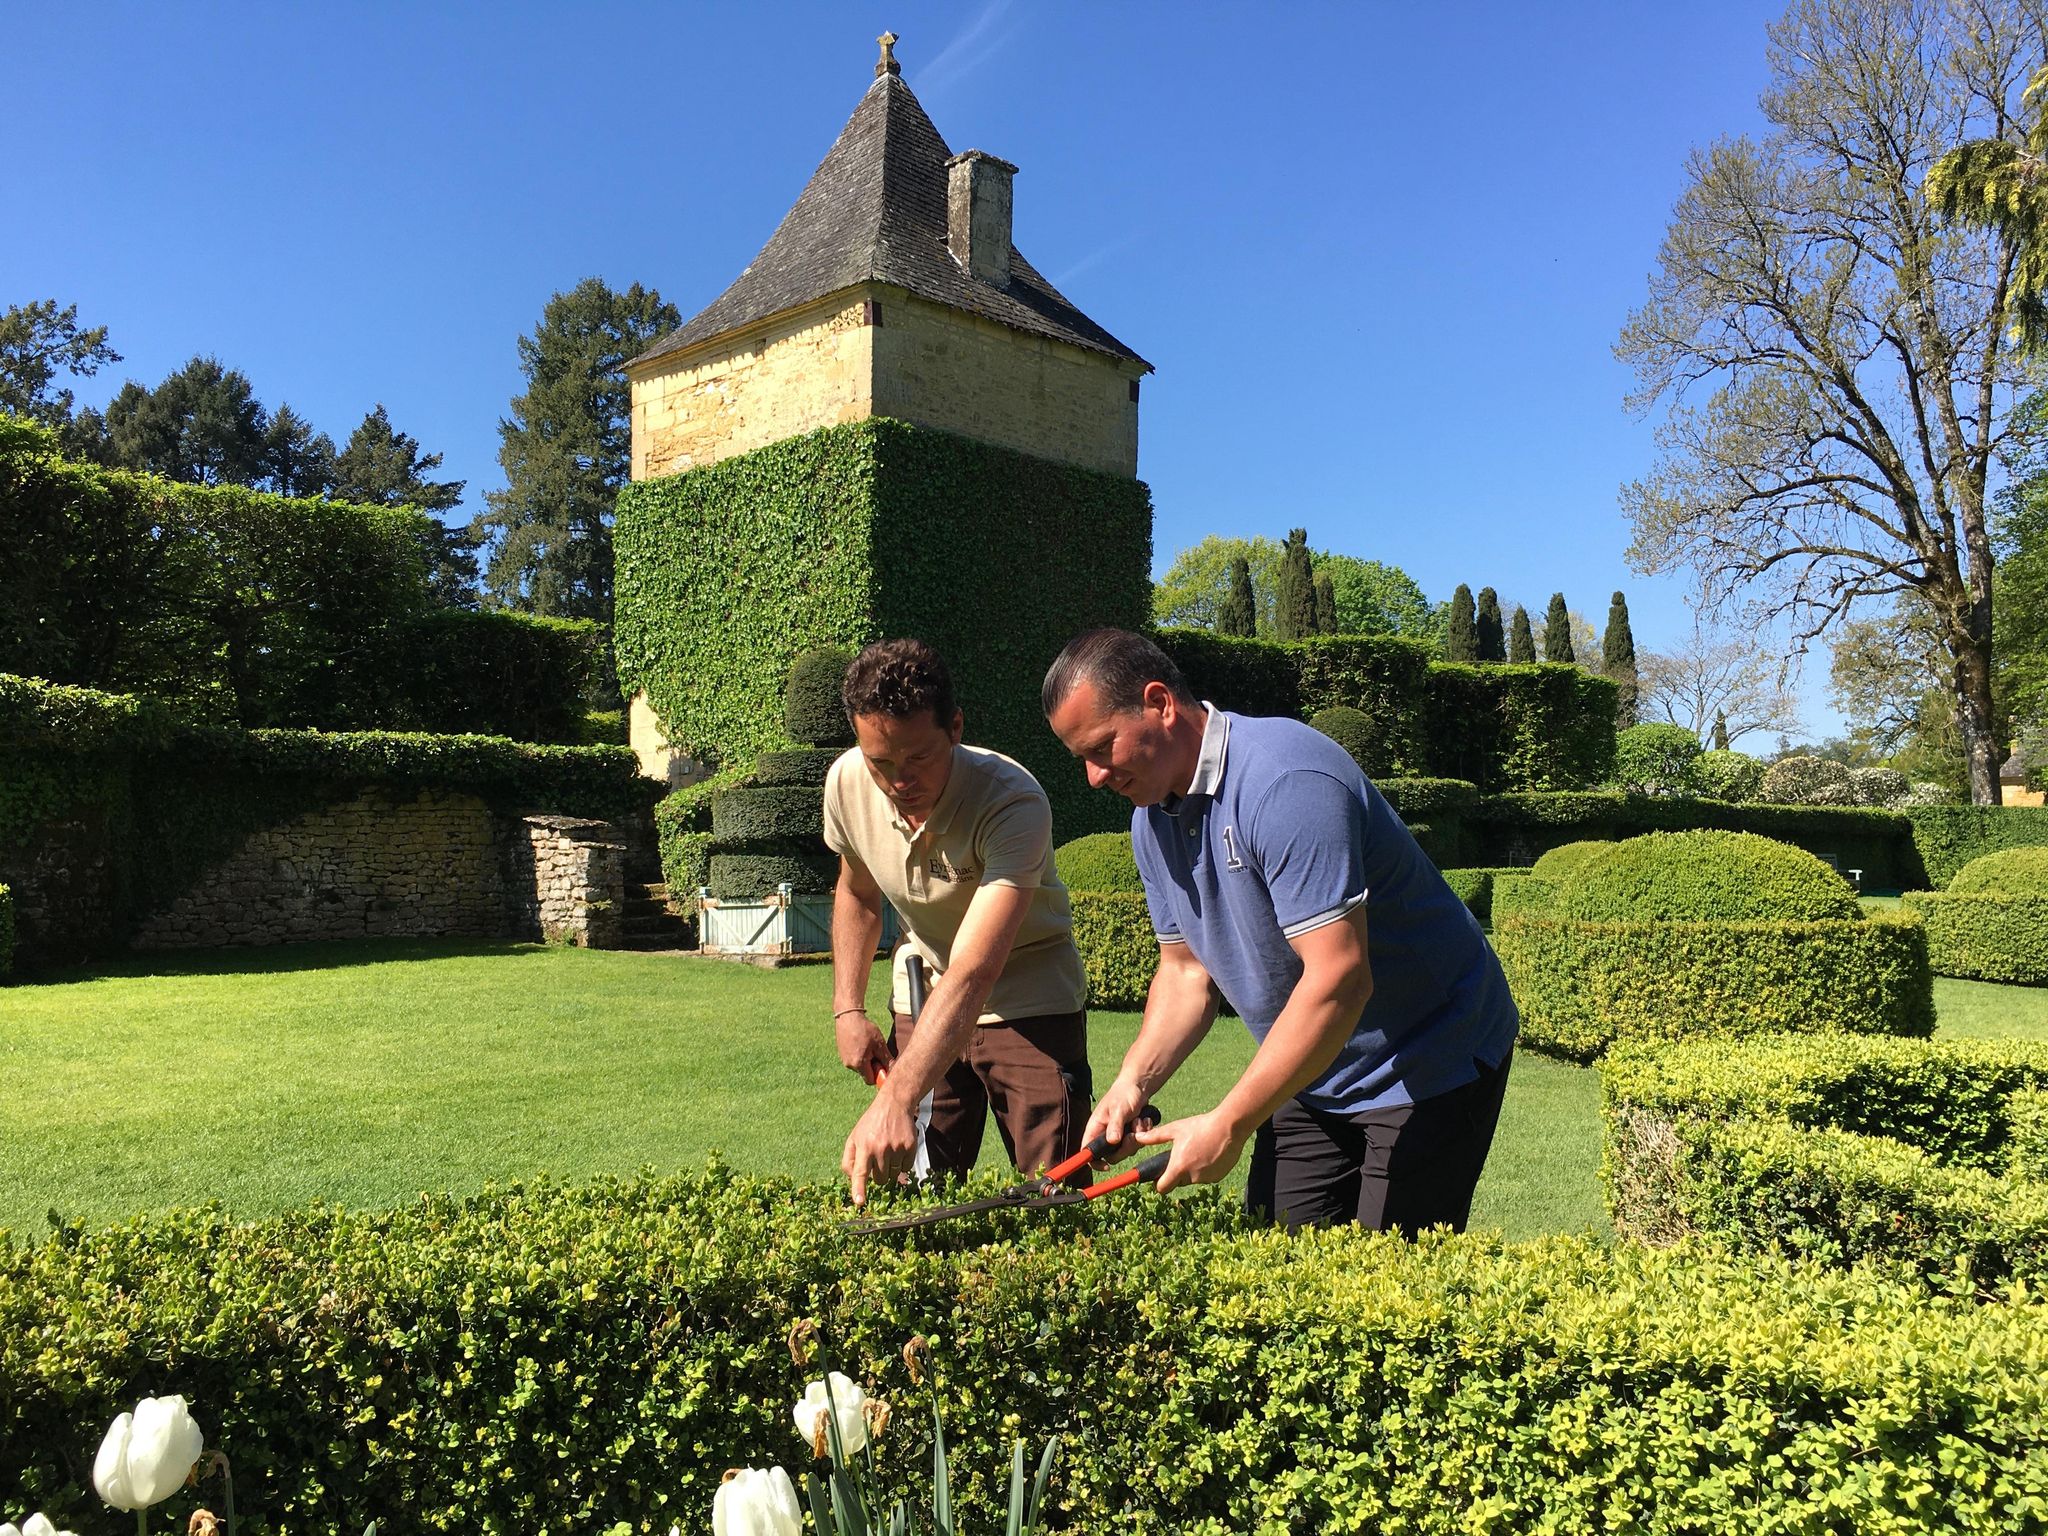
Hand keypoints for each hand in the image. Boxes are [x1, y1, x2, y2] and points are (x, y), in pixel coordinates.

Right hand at [835, 1009, 891, 1084]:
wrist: (848, 1017)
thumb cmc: (865, 1029)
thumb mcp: (879, 1044)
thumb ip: (886, 1060)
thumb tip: (893, 1070)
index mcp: (859, 1064)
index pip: (870, 1081)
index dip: (878, 1075)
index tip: (882, 1066)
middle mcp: (849, 1065)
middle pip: (865, 1073)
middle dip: (872, 1066)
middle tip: (876, 1052)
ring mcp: (844, 1060)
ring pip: (859, 1066)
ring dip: (865, 1060)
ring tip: (868, 1045)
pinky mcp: (842, 1054)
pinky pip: (853, 1060)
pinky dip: (859, 1055)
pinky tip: (861, 1043)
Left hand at [842, 1090, 920, 1205]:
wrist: (894, 1105)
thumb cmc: (871, 1124)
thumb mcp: (854, 1137)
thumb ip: (849, 1159)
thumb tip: (852, 1180)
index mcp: (864, 1146)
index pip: (860, 1172)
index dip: (859, 1188)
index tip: (859, 1202)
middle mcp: (881, 1148)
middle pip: (880, 1179)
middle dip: (878, 1174)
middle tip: (877, 1159)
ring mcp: (897, 1148)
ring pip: (893, 1176)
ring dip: (890, 1170)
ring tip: (888, 1151)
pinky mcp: (911, 1147)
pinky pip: (906, 1169)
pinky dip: (902, 1164)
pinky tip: (898, 1150)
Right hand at [1083, 1076, 1153, 1163]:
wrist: (1138, 1086)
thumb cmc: (1124, 1094)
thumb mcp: (1119, 1109)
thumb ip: (1115, 1125)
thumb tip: (1112, 1142)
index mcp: (1095, 1128)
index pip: (1087, 1150)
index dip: (1094, 1162)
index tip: (1106, 1166)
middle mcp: (1105, 1134)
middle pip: (1112, 1155)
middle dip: (1125, 1147)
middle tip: (1133, 1135)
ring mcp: (1118, 1136)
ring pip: (1127, 1150)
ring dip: (1136, 1137)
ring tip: (1139, 1120)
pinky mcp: (1129, 1135)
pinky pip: (1137, 1143)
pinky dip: (1143, 1133)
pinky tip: (1144, 1120)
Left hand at [1134, 1109, 1247, 1194]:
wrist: (1229, 1127)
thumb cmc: (1200, 1126)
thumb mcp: (1175, 1129)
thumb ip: (1155, 1137)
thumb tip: (1137, 1137)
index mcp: (1178, 1167)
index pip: (1162, 1188)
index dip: (1159, 1183)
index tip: (1160, 1177)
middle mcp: (1192, 1177)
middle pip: (1178, 1182)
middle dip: (1178, 1172)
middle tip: (1183, 1154)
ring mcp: (1206, 1179)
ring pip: (1194, 1179)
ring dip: (1193, 1170)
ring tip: (1198, 1150)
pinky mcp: (1218, 1177)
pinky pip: (1207, 1176)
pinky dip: (1206, 1169)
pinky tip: (1209, 1153)